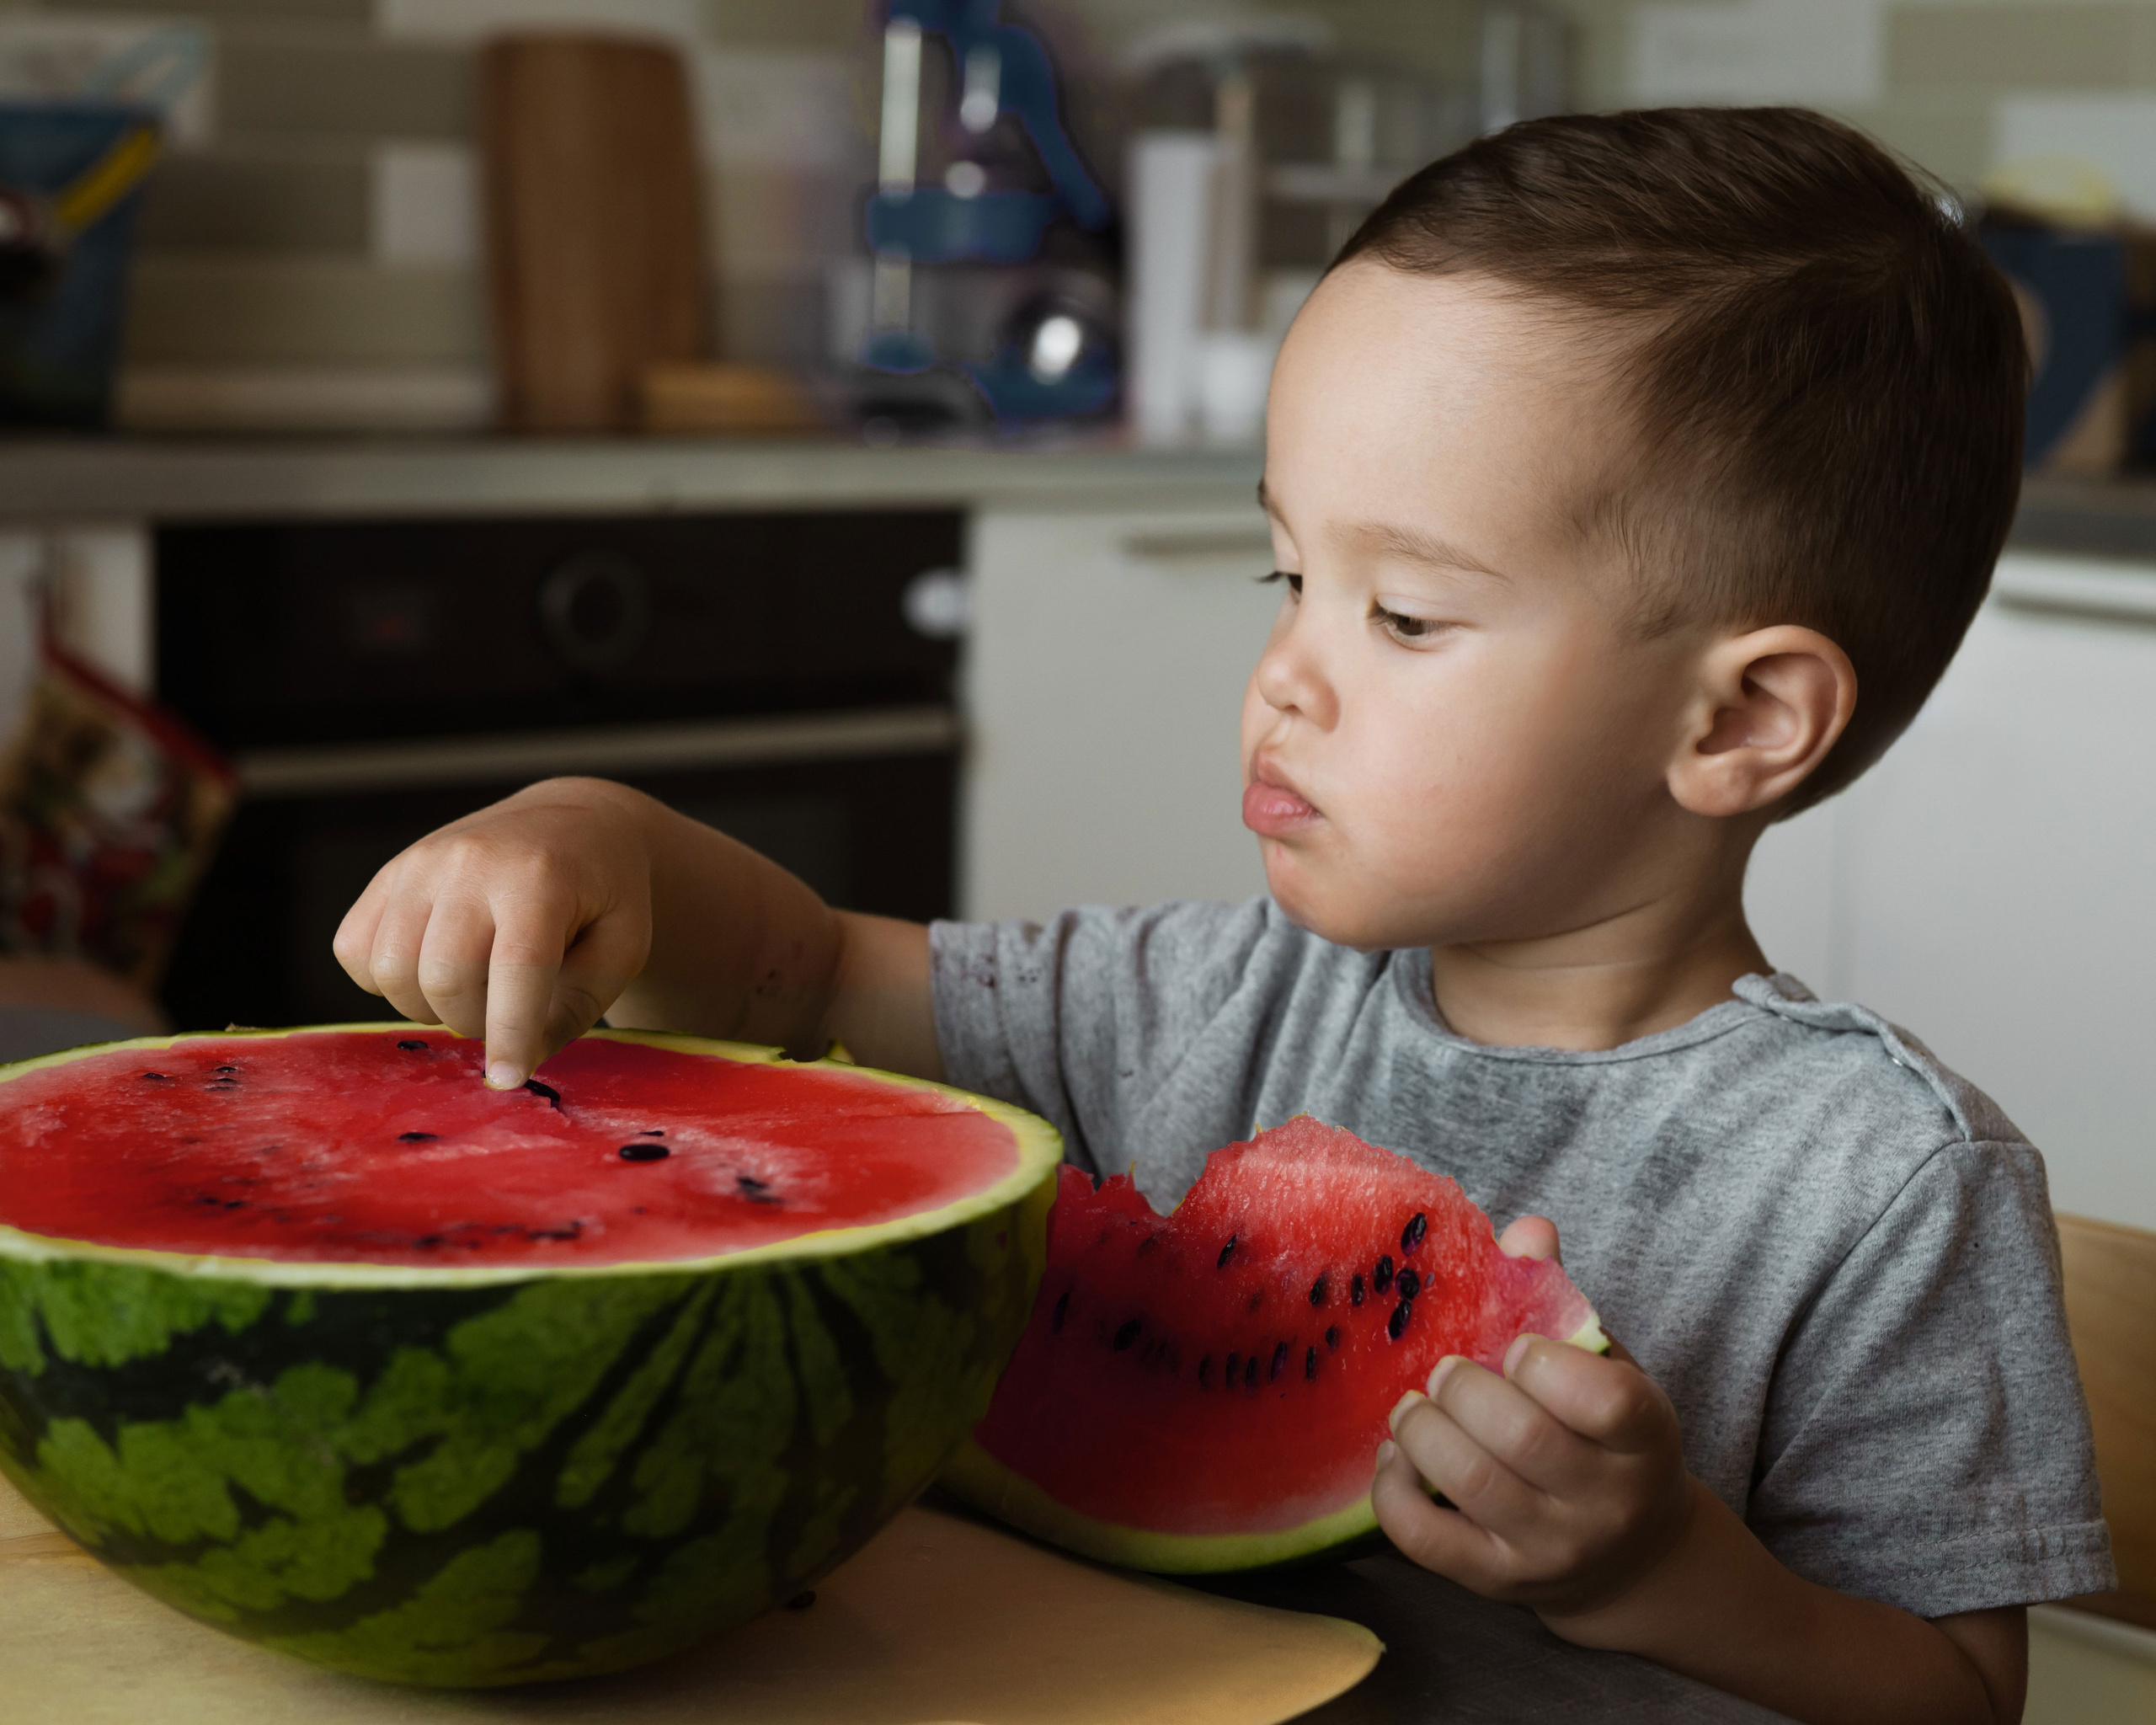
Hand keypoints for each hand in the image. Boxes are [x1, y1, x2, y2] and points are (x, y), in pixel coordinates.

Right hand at [333, 779, 654, 1089]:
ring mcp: (421, 862)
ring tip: (471, 990)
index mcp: (541, 877)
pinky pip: (353, 951)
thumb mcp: (621, 949)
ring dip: (428, 1006)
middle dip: (472, 1021)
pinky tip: (431, 969)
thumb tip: (509, 1066)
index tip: (508, 1078)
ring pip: (391, 970)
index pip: (516, 968)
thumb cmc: (604, 896)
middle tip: (502, 1015)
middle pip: (444, 977)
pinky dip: (385, 980)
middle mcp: (472, 861)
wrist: (574, 822)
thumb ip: (573, 1011)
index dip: (510, 1033)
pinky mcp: (389, 873)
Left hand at [1370, 1216, 1695, 1626]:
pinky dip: (1392, 1488)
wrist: (1627, 1558)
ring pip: (1469, 1481)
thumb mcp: (1604, 1371)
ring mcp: (1551, 1550)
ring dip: (1422, 1428)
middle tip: (1444, 1370)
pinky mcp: (1496, 1581)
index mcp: (1643, 1438)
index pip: (1606, 1402)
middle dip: (1463, 1387)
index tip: (1515, 1348)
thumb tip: (1527, 1229)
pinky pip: (1425, 1536)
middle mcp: (1605, 1503)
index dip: (1544, 1363)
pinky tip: (1395, 1456)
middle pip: (1521, 1437)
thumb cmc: (1602, 1438)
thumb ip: (1560, 1300)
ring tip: (1414, 1406)